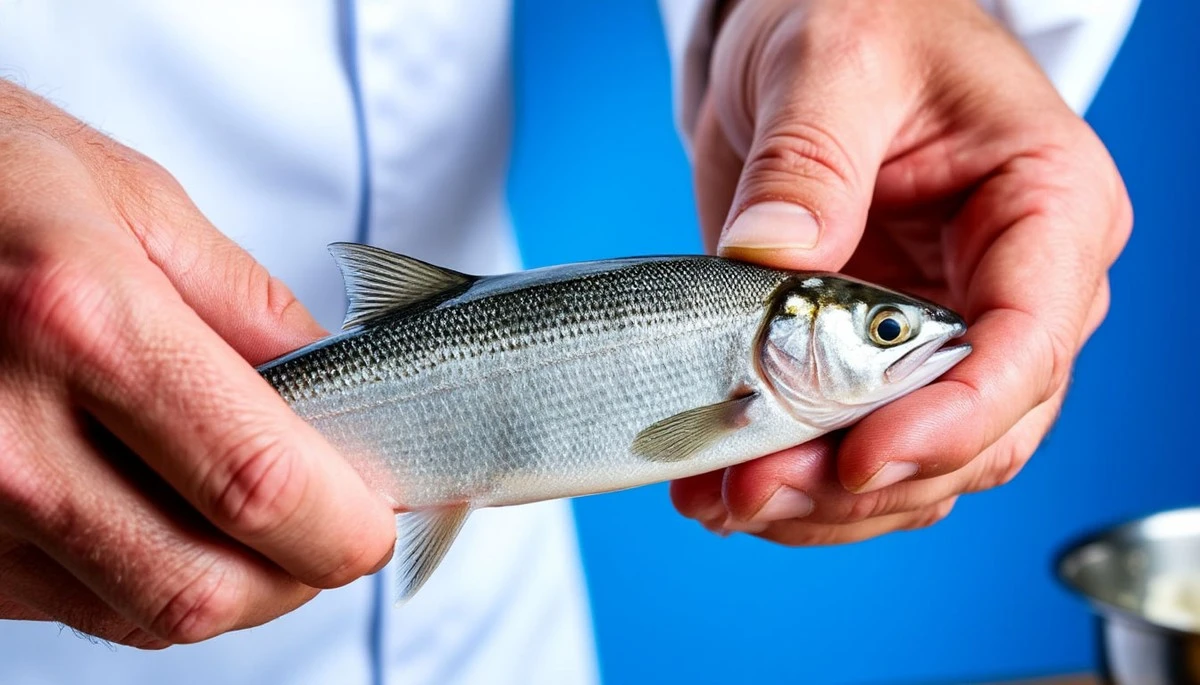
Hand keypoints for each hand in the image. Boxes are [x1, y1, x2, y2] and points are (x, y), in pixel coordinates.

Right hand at [0, 82, 395, 646]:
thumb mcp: (138, 203)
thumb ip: (252, 310)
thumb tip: (343, 396)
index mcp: (80, 322)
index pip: (256, 482)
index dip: (342, 527)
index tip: (377, 521)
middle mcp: (7, 433)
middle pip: (203, 586)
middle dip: (297, 574)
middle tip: (329, 526)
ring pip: (146, 614)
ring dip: (231, 584)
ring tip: (250, 518)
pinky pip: (82, 608)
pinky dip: (150, 580)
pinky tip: (162, 516)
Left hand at [671, 0, 1130, 542]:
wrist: (810, 28)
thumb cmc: (861, 15)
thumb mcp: (834, 60)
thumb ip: (813, 159)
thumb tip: (776, 254)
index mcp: (1046, 209)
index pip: (1029, 342)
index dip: (953, 419)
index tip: (860, 456)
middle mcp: (1009, 289)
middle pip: (977, 431)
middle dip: (868, 480)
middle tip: (758, 489)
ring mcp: (938, 332)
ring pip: (920, 464)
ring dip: (826, 502)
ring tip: (726, 501)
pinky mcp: (871, 354)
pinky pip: (856, 441)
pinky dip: (798, 476)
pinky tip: (727, 485)